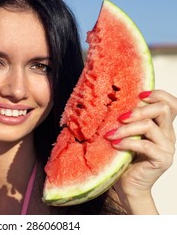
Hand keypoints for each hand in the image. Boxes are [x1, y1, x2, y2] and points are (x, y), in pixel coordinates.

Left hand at [105, 90, 175, 212]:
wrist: (128, 184)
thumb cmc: (124, 158)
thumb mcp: (126, 134)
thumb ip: (128, 121)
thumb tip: (113, 101)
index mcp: (161, 125)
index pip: (171, 104)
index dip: (158, 94)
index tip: (139, 95)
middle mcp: (167, 134)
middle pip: (163, 109)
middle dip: (139, 110)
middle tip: (119, 118)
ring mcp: (167, 147)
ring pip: (150, 126)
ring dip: (126, 129)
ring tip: (110, 135)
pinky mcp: (162, 159)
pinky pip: (146, 145)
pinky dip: (127, 143)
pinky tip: (115, 145)